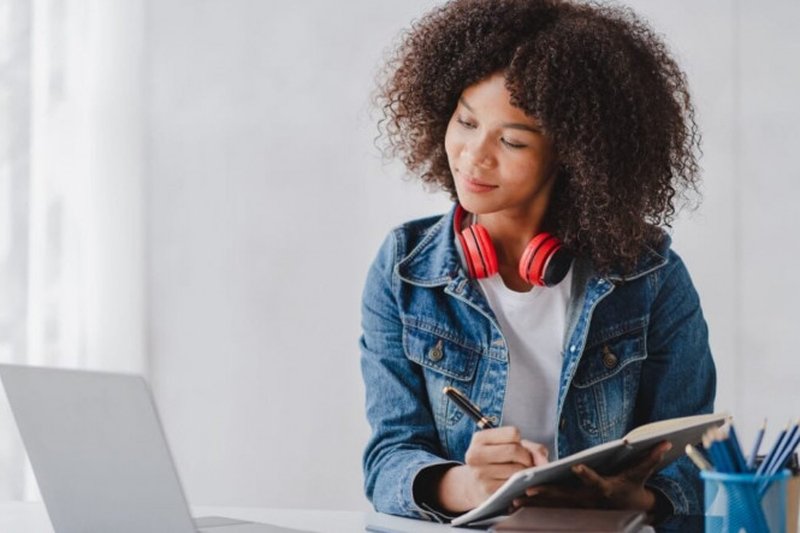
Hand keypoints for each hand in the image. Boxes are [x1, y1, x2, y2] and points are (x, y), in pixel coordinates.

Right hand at [436, 427, 548, 512]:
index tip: (519, 449)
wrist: (475, 485)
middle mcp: (475, 454)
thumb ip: (532, 449)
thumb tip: (544, 462)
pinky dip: (521, 485)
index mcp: (479, 438)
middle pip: (514, 450)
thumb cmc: (498, 462)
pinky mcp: (487, 490)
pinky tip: (517, 485)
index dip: (521, 442)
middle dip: (527, 458)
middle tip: (526, 464)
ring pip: (516, 470)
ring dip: (526, 474)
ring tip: (521, 475)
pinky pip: (514, 485)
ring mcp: (480, 474)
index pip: (513, 433)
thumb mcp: (509, 447)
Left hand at [512, 441, 671, 511]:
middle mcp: (590, 499)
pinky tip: (515, 505)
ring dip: (535, 504)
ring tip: (514, 500)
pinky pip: (550, 509)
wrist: (633, 512)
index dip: (586, 475)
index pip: (595, 481)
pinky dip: (534, 508)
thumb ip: (650, 458)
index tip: (575, 467)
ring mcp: (580, 507)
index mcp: (605, 488)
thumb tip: (667, 442)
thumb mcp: (642, 473)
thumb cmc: (634, 488)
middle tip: (527, 491)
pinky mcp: (572, 510)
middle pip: (566, 496)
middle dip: (547, 495)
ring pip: (554, 505)